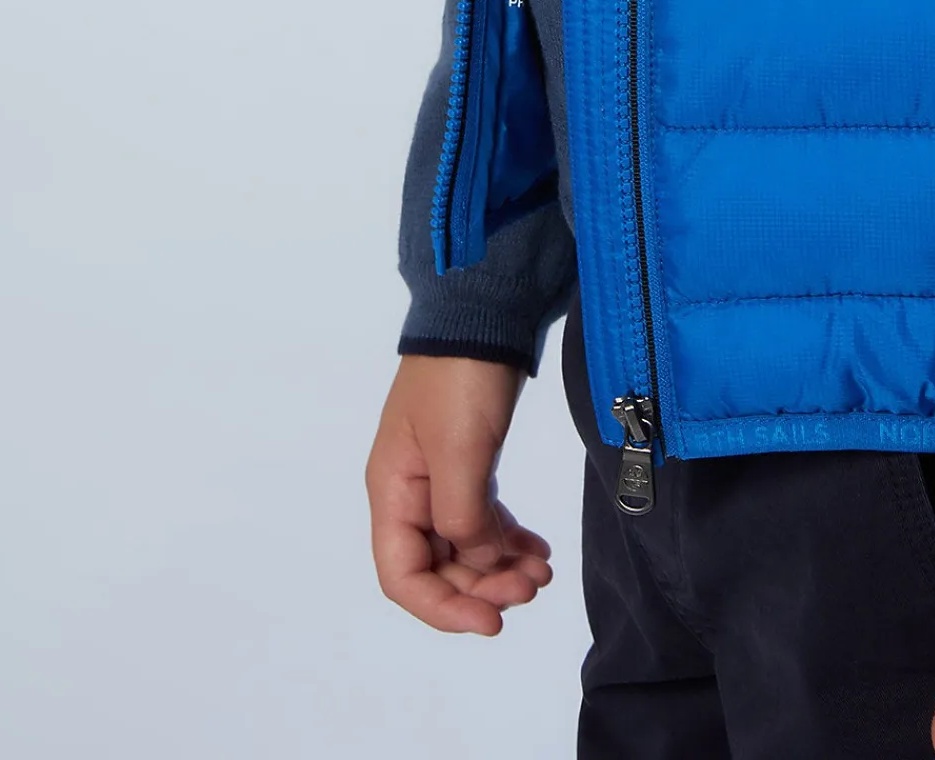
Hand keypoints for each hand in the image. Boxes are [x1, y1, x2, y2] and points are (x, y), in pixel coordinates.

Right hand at [366, 354, 553, 635]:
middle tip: (530, 589)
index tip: (491, 621)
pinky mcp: (469, 461)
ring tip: (542, 571)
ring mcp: (440, 476)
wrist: (484, 312)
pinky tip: (537, 548)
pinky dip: (507, 537)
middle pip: (438, 565)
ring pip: (465, 544)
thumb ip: (463, 516)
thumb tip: (480, 561)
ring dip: (500, 565)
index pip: (403, 575)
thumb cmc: (461, 379)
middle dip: (482, 586)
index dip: (443, 608)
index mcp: (392, 491)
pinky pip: (483, 516)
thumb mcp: (459, 450)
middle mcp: (410, 491)